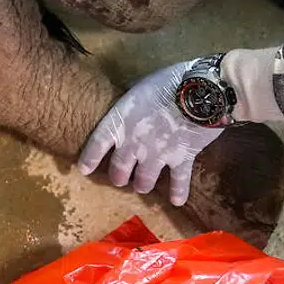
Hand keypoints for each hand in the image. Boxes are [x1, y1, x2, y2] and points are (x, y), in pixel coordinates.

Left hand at [79, 61, 222, 205]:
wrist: (199, 92)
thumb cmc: (166, 82)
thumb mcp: (139, 87)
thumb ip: (131, 104)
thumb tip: (130, 105)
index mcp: (119, 122)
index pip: (97, 144)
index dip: (89, 158)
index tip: (84, 170)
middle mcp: (134, 144)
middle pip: (120, 170)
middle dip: (119, 177)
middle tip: (121, 180)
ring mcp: (157, 154)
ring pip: (144, 180)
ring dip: (142, 185)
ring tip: (143, 187)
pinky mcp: (182, 159)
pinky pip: (178, 181)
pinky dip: (178, 192)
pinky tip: (177, 201)